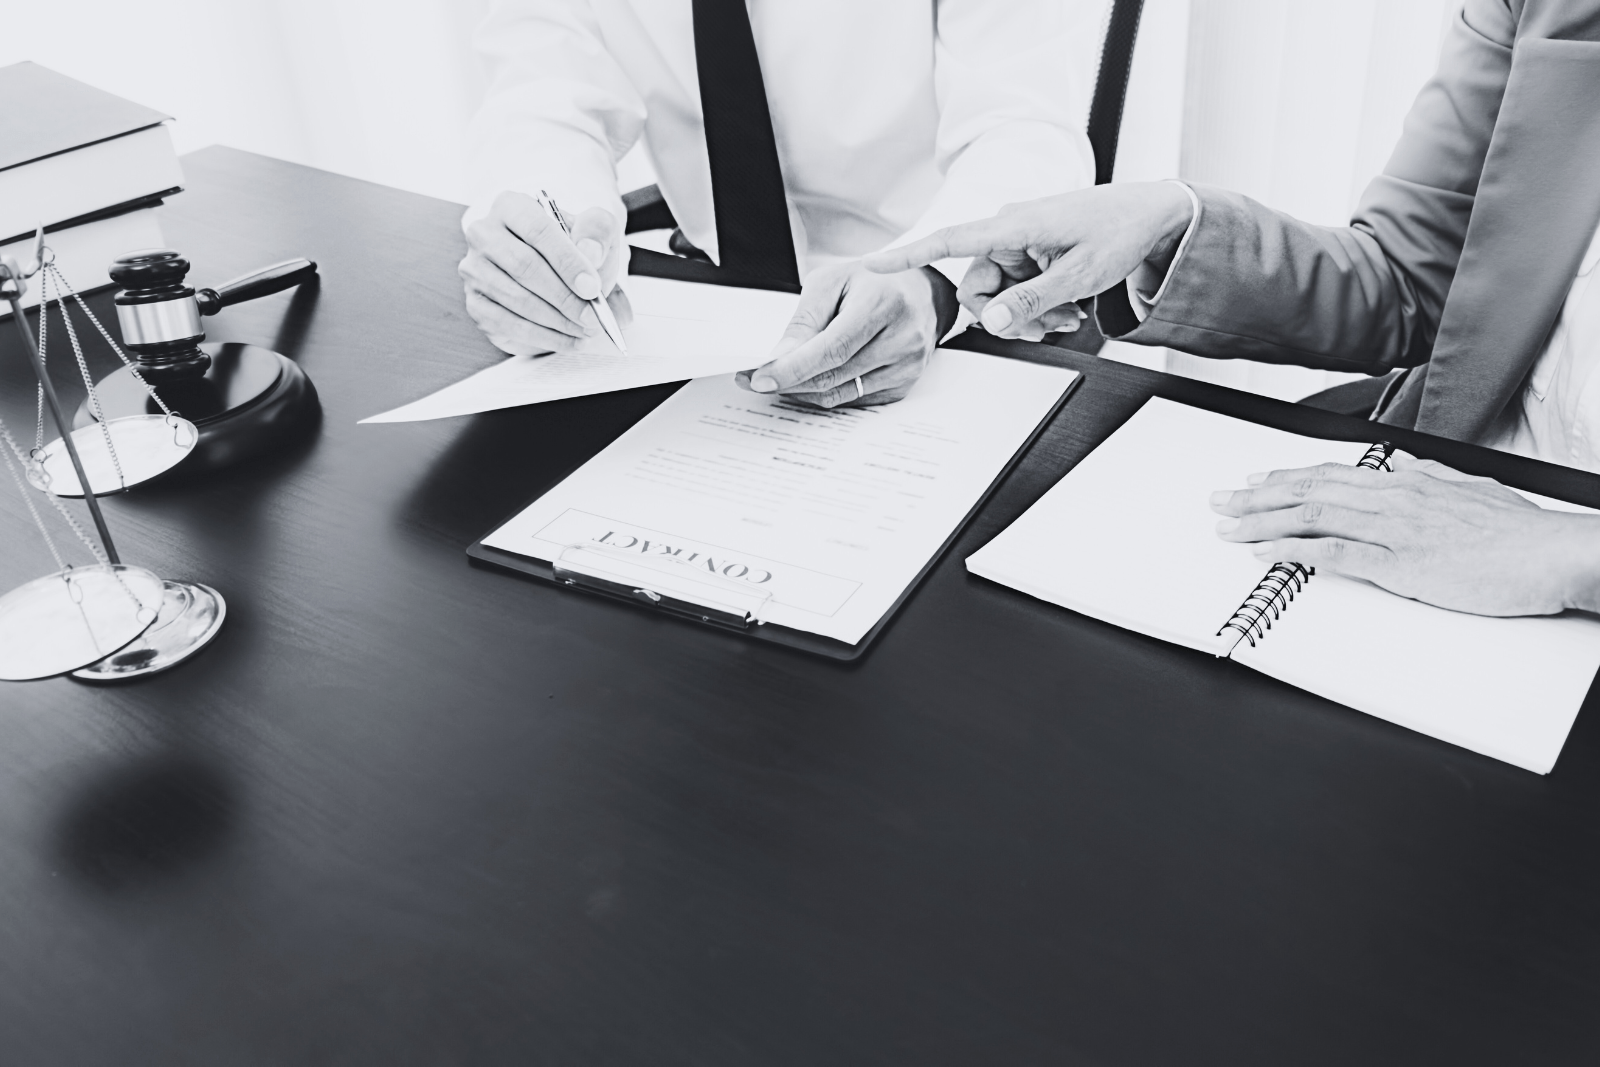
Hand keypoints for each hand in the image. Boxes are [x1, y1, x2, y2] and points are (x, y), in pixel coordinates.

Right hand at [459, 191, 632, 356]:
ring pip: (516, 299)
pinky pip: (507, 324)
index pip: (538, 231)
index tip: (593, 289)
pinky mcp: (474, 302)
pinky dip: (544, 337)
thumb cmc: (575, 250)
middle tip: (593, 317)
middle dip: (564, 297)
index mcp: (512, 206)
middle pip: (524, 267)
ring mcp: (474, 269)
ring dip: (557, 320)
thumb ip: (598, 231)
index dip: (567, 262)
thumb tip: (590, 252)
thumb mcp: (595, 231)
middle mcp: (484, 233)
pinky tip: (569, 340)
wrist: (558, 277)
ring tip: (586, 330)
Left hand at [735, 262, 953, 407]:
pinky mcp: (904, 385)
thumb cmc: (874, 281)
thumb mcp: (833, 281)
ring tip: (779, 378)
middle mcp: (902, 339)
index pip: (833, 348)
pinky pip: (854, 399)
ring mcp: (907, 366)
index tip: (760, 378)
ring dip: (803, 390)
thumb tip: (779, 357)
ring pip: (841, 393)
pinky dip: (826, 393)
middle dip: (788, 381)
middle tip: (755, 379)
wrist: (922, 293)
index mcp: (884, 304)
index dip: (793, 368)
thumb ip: (805, 319)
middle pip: (834, 376)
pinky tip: (810, 379)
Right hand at [863, 182, 1193, 340]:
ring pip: (1000, 295)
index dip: (909, 255)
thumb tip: (990, 322)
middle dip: (1008, 316)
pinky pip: (1018, 289)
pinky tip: (1067, 309)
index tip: (874, 265)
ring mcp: (1020, 243)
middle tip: (1046, 328)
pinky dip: (1039, 305)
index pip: (949, 241)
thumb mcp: (1079, 277)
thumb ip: (1031, 302)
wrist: (1152, 215)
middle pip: (978, 287)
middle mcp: (1009, 231)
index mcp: (1013, 226)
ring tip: (1067, 317)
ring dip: (1029, 314)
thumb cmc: (1119, 232)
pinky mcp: (1031, 253)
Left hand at [1209, 456, 1599, 616]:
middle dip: (1258, 497)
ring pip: (1312, 518)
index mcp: (1407, 481)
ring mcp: (1394, 530)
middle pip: (1310, 492)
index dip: (1287, 476)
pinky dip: (1293, 552)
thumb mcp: (1470, 488)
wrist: (1552, 552)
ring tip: (1227, 527)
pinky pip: (1334, 554)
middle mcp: (1393, 498)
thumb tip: (1398, 461)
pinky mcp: (1400, 564)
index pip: (1331, 473)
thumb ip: (1429, 474)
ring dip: (1262, 522)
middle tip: (1220, 501)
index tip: (1255, 480)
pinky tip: (1264, 554)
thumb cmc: (1517, 531)